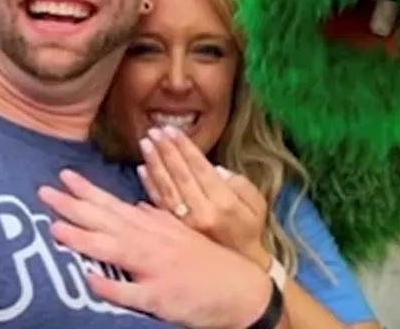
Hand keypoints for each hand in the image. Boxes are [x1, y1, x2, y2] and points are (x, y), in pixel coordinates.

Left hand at [39, 169, 272, 328]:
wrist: (242, 291)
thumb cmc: (209, 263)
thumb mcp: (181, 234)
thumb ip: (156, 219)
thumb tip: (133, 205)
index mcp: (155, 227)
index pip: (115, 204)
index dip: (87, 191)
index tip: (62, 176)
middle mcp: (153, 242)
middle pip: (108, 221)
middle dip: (74, 206)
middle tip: (43, 192)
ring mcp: (157, 269)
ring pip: (116, 250)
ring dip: (85, 239)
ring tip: (55, 228)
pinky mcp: (163, 297)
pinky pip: (133, 292)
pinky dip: (112, 286)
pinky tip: (89, 279)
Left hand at [137, 126, 269, 266]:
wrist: (240, 268)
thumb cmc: (249, 230)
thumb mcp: (257, 204)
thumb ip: (240, 184)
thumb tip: (215, 168)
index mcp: (223, 203)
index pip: (200, 168)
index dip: (185, 148)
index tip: (172, 130)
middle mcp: (202, 213)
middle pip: (180, 175)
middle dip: (166, 150)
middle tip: (154, 131)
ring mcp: (185, 224)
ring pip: (166, 188)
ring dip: (154, 164)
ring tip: (146, 143)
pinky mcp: (175, 232)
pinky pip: (159, 205)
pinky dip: (149, 186)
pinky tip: (142, 169)